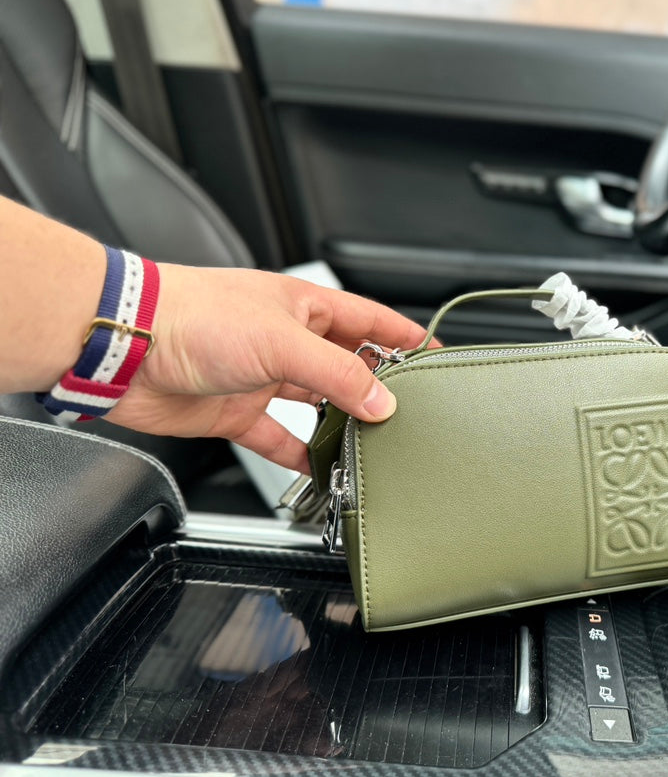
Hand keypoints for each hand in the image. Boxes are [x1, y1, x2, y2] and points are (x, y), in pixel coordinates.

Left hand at [105, 264, 428, 471]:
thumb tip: (382, 401)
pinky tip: (318, 468)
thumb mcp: (283, 341)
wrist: (125, 347)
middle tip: (406, 410)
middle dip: (375, 385)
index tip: (433, 355)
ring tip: (369, 443)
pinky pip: (278, 438)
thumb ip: (338, 374)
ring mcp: (260, 377)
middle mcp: (285, 340)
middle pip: (345, 364)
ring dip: (340, 423)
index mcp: (304, 307)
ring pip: (315, 403)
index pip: (369, 318)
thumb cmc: (191, 316)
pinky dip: (300, 454)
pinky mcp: (235, 411)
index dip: (402, 335)